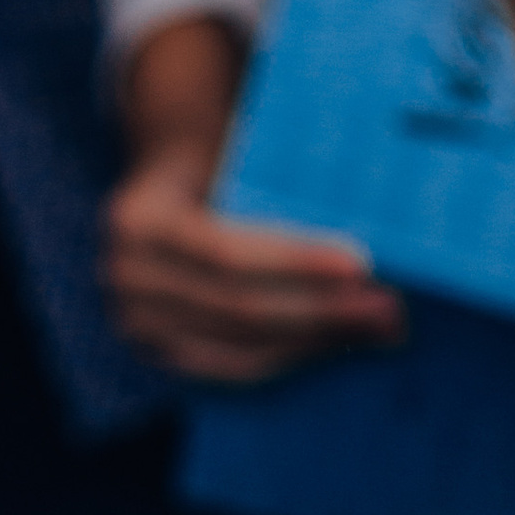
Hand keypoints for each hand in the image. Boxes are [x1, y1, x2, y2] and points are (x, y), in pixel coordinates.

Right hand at [105, 151, 407, 381]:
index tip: (362, 264)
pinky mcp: (157, 351)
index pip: (225, 252)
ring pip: (239, 346)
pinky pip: (231, 367)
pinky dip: (287, 356)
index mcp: (138, 217)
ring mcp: (134, 322)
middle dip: (321, 311)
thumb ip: (279, 179)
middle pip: (236, 308)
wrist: (162, 180)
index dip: (294, 263)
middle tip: (389, 309)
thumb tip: (371, 219)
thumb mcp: (234, 147)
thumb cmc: (213, 155)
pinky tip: (333, 343)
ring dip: (314, 341)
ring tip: (375, 329)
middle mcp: (125, 276)